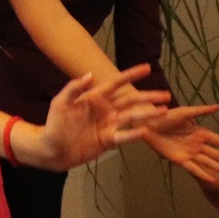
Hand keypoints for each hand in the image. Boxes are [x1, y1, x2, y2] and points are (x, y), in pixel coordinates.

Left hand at [20, 64, 169, 169]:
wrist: (52, 149)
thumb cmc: (54, 124)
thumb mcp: (60, 103)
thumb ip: (74, 88)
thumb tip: (90, 74)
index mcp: (94, 97)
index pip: (115, 84)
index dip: (130, 75)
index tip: (147, 68)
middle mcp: (105, 110)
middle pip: (130, 101)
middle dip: (148, 97)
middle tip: (166, 95)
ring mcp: (108, 125)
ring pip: (132, 117)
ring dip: (147, 114)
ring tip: (164, 111)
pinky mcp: (108, 140)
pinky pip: (124, 136)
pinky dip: (134, 134)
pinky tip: (146, 130)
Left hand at [142, 114, 218, 182]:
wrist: (147, 124)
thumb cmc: (164, 116)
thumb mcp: (184, 112)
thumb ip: (200, 111)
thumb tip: (218, 106)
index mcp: (199, 132)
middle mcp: (197, 144)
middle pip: (217, 154)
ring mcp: (189, 153)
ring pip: (208, 162)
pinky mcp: (179, 160)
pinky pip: (194, 168)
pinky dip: (203, 174)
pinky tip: (213, 179)